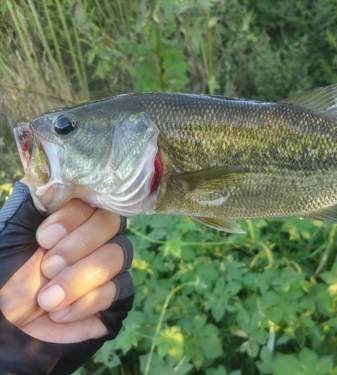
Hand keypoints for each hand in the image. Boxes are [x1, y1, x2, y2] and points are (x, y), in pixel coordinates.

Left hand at [0, 182, 133, 372]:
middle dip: (79, 248)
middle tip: (47, 269)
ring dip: (80, 279)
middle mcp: (90, 238)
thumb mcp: (10, 233)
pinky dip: (89, 301)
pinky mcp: (114, 298)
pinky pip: (121, 289)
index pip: (93, 199)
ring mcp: (105, 268)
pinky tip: (61, 314)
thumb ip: (36, 199)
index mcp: (66, 219)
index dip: (75, 217)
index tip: (43, 238)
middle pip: (112, 224)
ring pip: (119, 256)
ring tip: (46, 300)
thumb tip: (55, 169)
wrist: (1, 335)